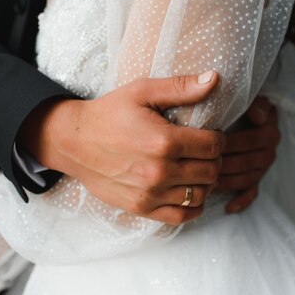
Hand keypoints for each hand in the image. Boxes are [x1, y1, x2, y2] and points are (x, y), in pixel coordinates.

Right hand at [21, 72, 224, 225]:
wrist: (74, 142)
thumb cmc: (109, 113)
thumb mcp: (142, 91)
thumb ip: (180, 87)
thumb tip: (215, 78)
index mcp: (163, 141)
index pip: (214, 146)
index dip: (220, 139)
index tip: (212, 135)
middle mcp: (159, 171)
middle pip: (211, 171)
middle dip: (215, 159)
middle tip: (205, 151)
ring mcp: (150, 193)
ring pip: (200, 194)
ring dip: (206, 182)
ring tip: (197, 169)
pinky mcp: (141, 208)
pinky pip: (181, 216)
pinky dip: (193, 206)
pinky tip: (189, 191)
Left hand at [217, 96, 280, 213]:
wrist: (233, 112)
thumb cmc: (231, 104)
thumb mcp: (243, 97)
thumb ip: (251, 102)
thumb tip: (256, 114)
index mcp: (268, 128)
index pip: (253, 139)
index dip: (233, 142)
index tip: (212, 143)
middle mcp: (269, 148)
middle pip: (249, 161)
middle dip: (226, 164)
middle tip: (202, 166)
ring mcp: (263, 165)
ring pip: (248, 177)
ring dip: (229, 181)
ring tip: (206, 181)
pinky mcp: (257, 178)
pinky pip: (252, 192)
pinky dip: (242, 200)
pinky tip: (228, 206)